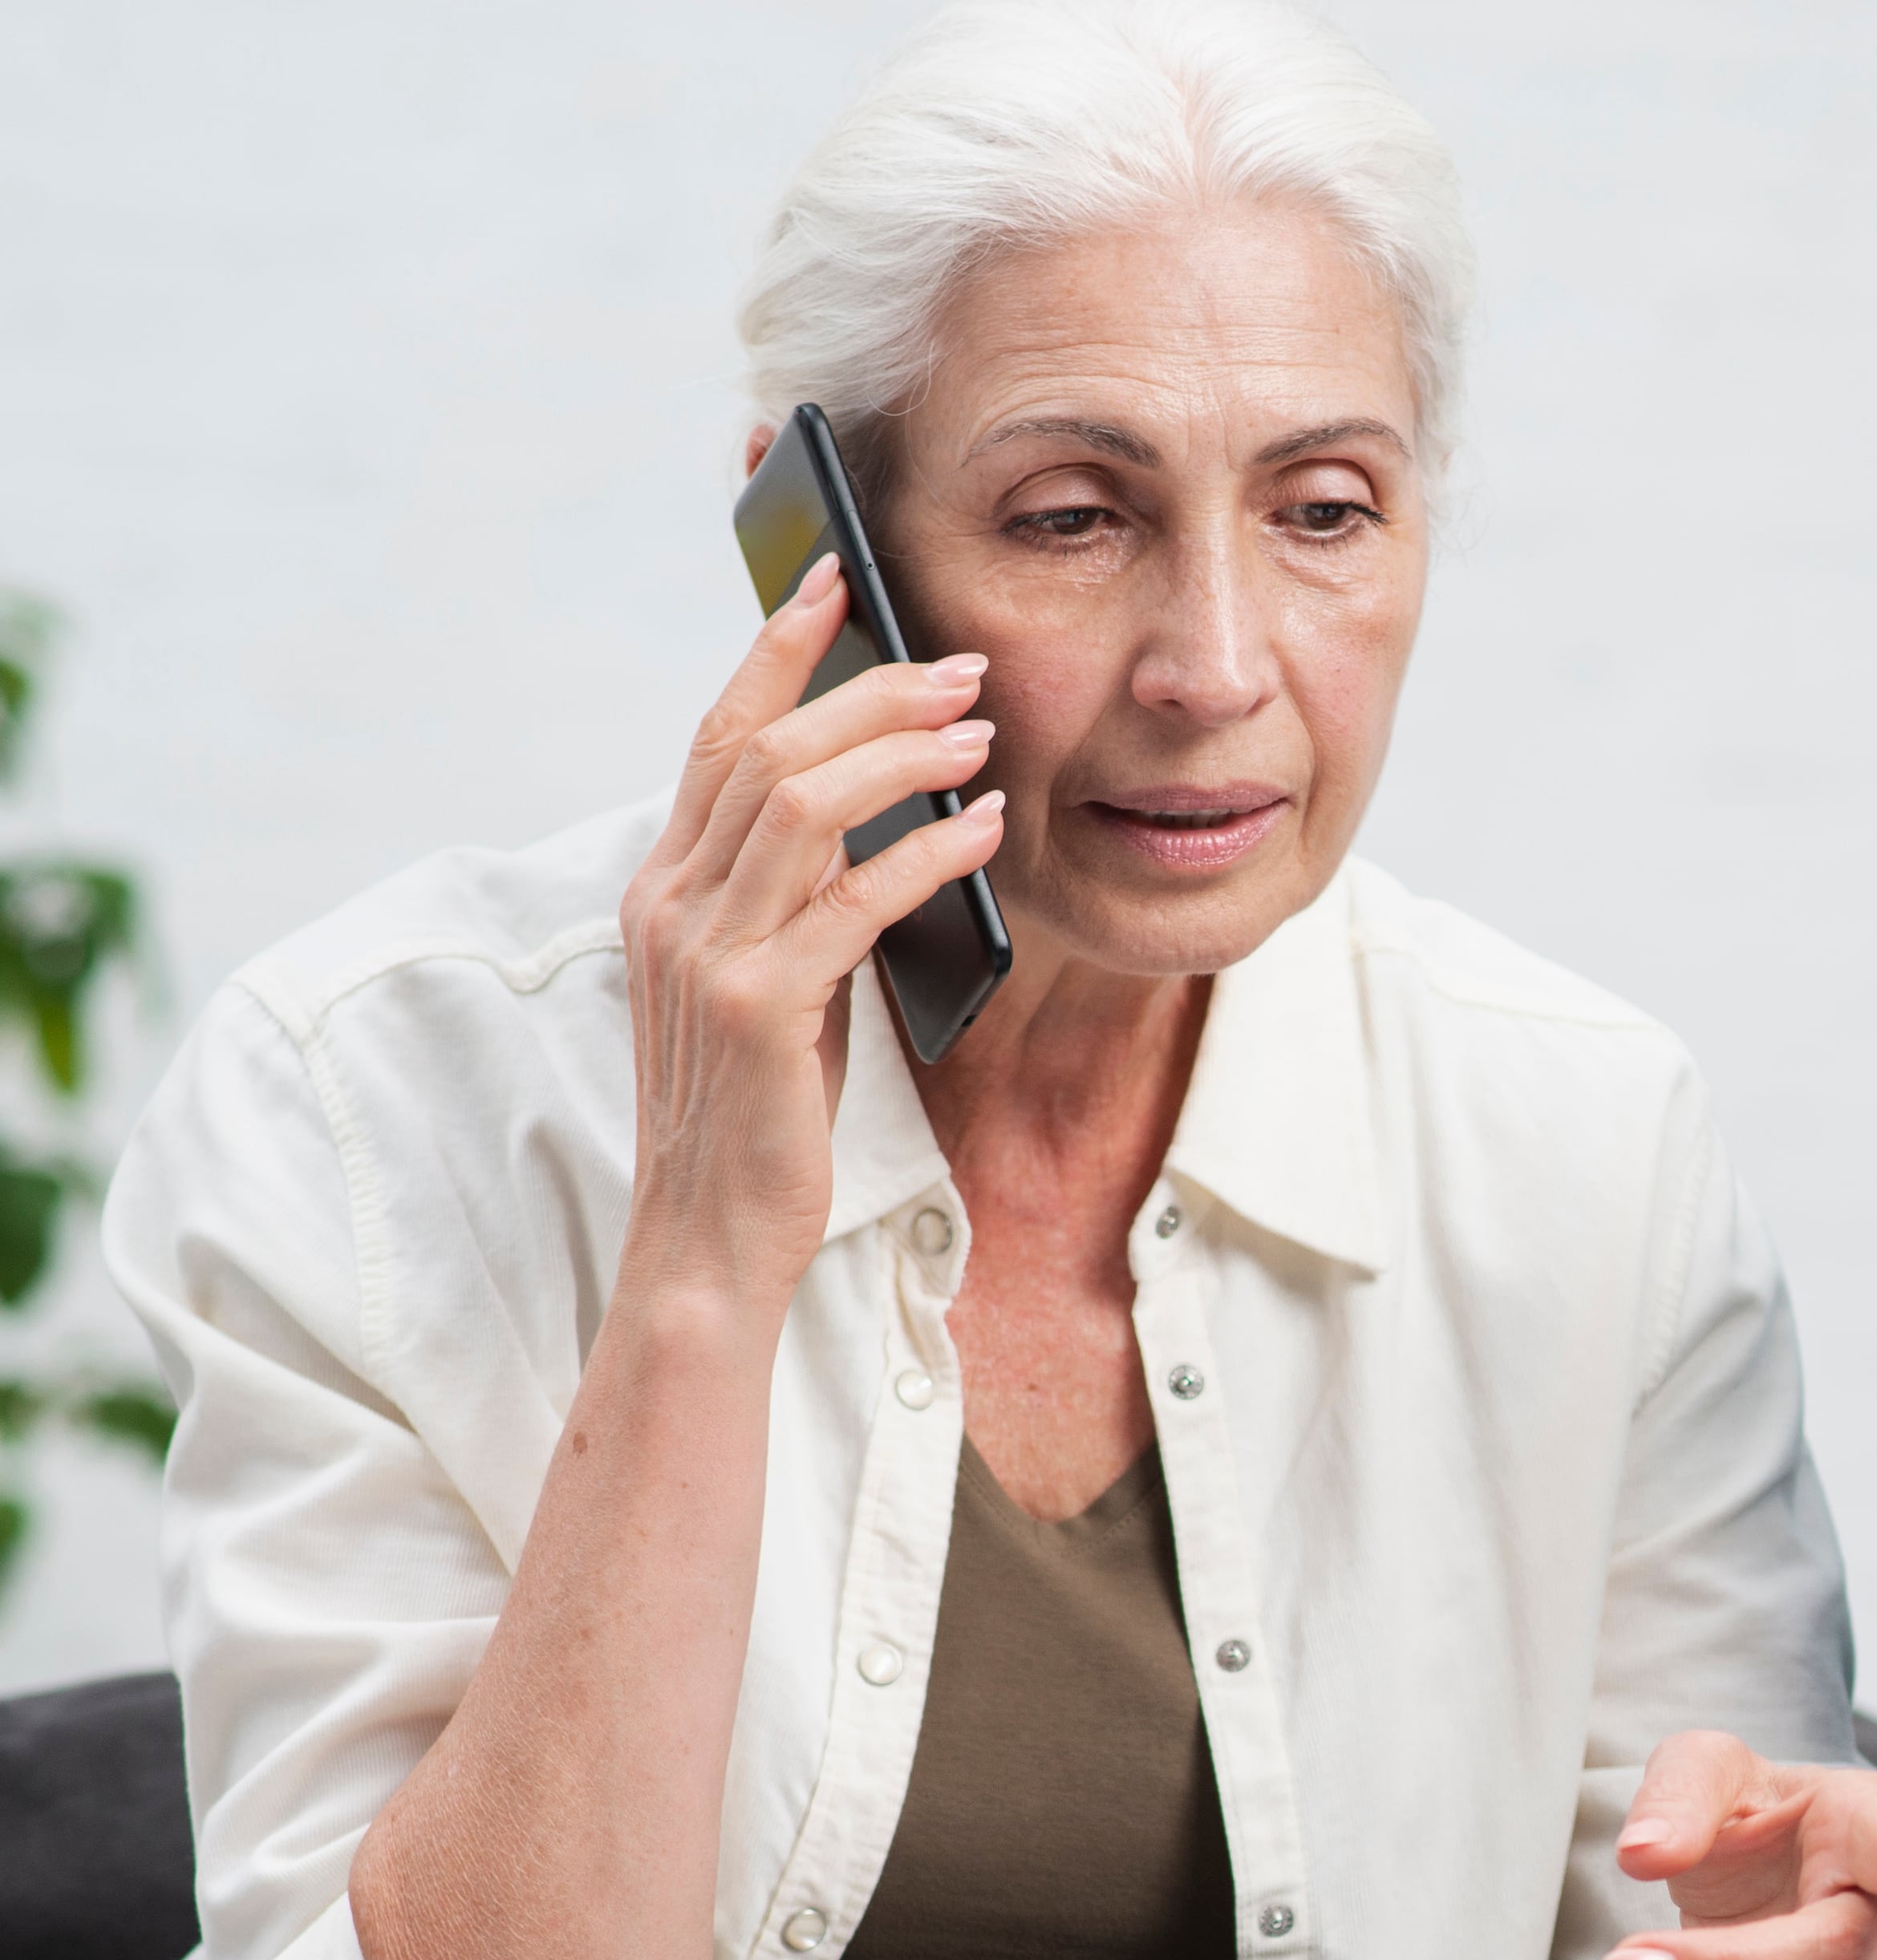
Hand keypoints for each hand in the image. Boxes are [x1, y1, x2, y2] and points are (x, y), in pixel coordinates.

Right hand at [620, 555, 1004, 1308]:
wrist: (710, 1233)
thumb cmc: (757, 1108)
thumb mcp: (768, 980)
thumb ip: (792, 896)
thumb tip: (877, 813)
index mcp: (663, 886)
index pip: (717, 736)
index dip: (775, 651)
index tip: (837, 583)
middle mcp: (669, 902)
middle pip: (767, 749)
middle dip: (868, 691)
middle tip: (961, 667)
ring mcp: (705, 951)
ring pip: (802, 803)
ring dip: (901, 755)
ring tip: (980, 735)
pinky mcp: (756, 1007)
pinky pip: (852, 898)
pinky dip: (928, 849)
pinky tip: (986, 830)